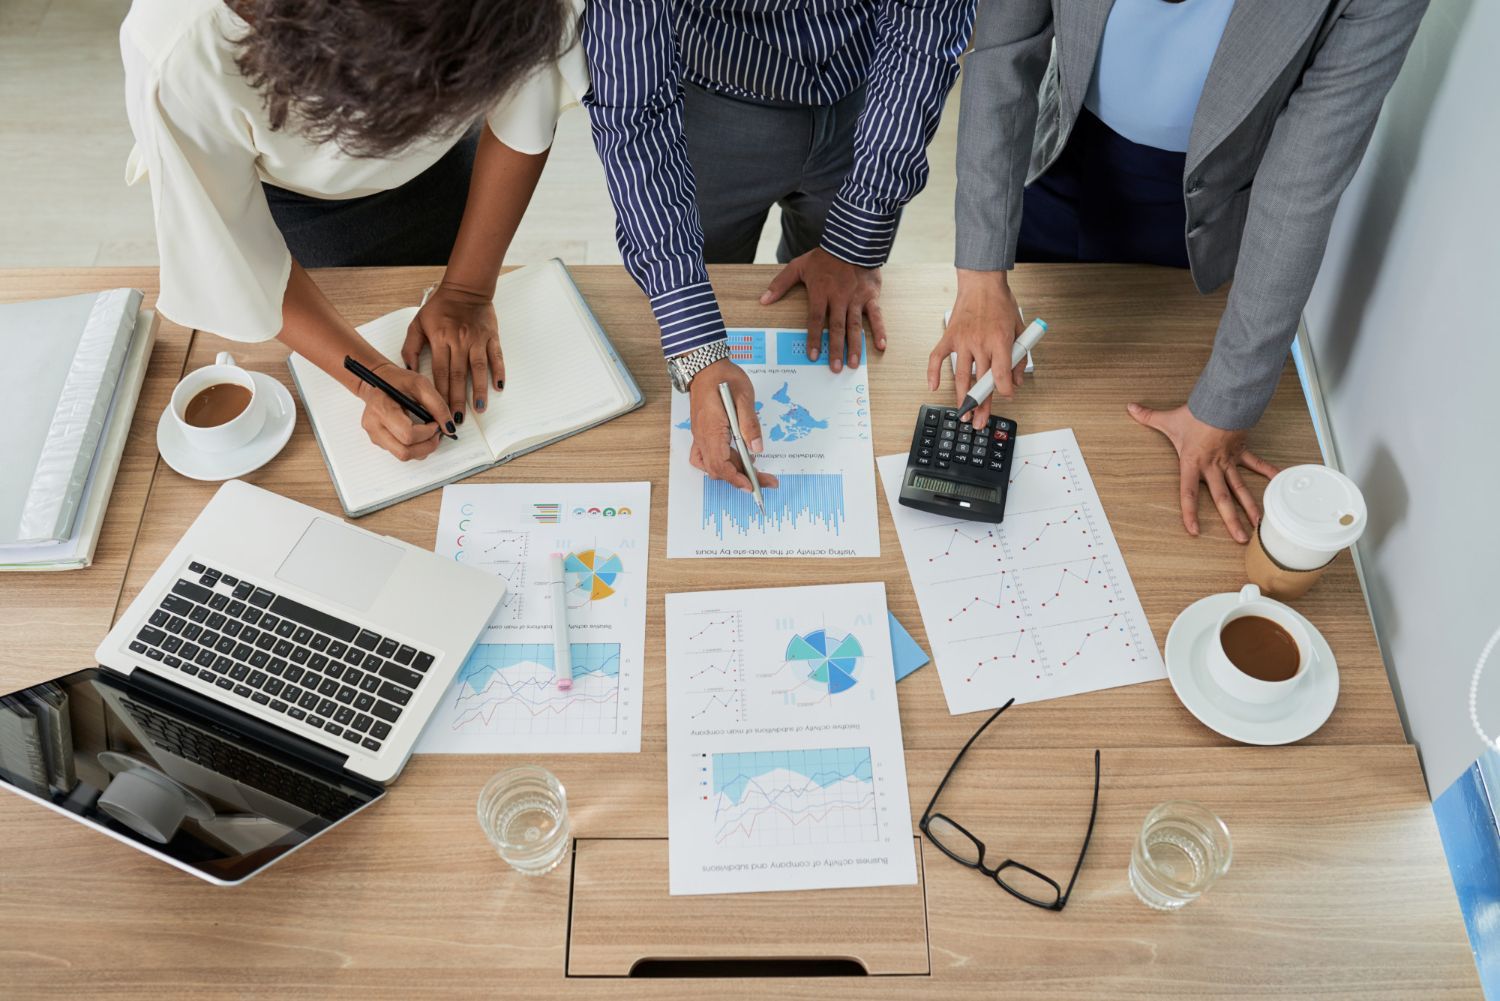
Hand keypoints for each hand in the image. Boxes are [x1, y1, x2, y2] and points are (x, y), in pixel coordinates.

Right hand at [354, 362, 451, 460]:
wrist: (378, 381)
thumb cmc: (397, 381)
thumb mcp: (420, 384)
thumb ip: (437, 405)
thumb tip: (449, 427)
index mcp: (381, 408)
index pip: (407, 434)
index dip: (427, 433)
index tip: (436, 423)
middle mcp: (374, 426)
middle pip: (405, 452)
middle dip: (427, 446)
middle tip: (437, 433)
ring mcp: (375, 436)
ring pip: (403, 456)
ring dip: (422, 449)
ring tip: (429, 433)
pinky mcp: (379, 442)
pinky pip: (400, 453)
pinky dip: (415, 447)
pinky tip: (419, 433)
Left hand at [401, 282, 503, 424]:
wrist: (465, 288)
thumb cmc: (440, 306)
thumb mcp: (418, 323)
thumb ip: (410, 346)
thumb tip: (409, 368)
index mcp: (440, 339)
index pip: (439, 372)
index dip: (440, 394)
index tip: (439, 411)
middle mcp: (459, 341)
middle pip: (458, 376)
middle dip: (458, 399)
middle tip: (458, 419)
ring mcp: (477, 339)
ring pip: (478, 369)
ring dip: (479, 390)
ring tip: (479, 408)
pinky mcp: (491, 336)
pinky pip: (496, 357)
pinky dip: (498, 372)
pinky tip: (499, 386)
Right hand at [687, 358, 779, 492]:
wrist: (705, 366)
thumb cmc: (723, 378)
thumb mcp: (744, 397)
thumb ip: (750, 425)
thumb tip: (757, 449)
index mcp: (711, 430)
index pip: (721, 465)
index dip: (737, 479)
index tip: (753, 486)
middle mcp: (702, 436)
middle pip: (719, 469)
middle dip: (742, 478)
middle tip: (767, 480)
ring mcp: (700, 436)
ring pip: (713, 465)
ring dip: (733, 471)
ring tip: (754, 468)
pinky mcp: (702, 433)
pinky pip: (705, 457)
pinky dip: (720, 463)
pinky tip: (734, 458)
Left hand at [761, 248, 886, 372]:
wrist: (852, 242)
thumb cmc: (824, 257)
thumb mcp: (798, 266)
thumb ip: (780, 284)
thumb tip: (763, 300)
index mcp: (821, 292)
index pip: (816, 319)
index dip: (814, 338)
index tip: (813, 355)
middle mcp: (839, 298)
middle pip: (836, 327)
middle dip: (836, 349)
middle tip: (835, 368)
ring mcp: (856, 298)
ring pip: (855, 325)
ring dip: (854, 346)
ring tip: (853, 364)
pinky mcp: (871, 296)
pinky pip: (876, 315)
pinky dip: (880, 330)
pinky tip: (881, 346)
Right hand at [929, 269, 1026, 428]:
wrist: (981, 282)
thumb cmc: (1000, 303)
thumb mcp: (1019, 328)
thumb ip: (1019, 356)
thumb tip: (1015, 380)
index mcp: (1000, 341)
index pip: (1001, 375)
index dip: (1004, 392)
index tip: (1005, 397)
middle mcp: (980, 343)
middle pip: (980, 382)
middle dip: (981, 405)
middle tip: (978, 422)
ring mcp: (962, 341)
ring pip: (961, 376)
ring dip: (961, 397)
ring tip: (962, 413)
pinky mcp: (949, 337)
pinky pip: (936, 358)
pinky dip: (932, 373)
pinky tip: (933, 387)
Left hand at [1127, 402, 1280, 542]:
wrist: (1221, 400)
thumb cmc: (1196, 412)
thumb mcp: (1168, 419)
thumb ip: (1148, 416)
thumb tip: (1130, 408)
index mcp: (1193, 463)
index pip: (1188, 493)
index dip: (1190, 512)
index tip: (1194, 530)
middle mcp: (1212, 467)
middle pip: (1222, 498)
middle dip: (1231, 520)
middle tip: (1240, 538)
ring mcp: (1229, 461)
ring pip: (1241, 488)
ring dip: (1251, 507)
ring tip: (1258, 525)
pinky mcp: (1241, 451)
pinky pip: (1257, 464)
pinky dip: (1269, 472)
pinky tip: (1279, 484)